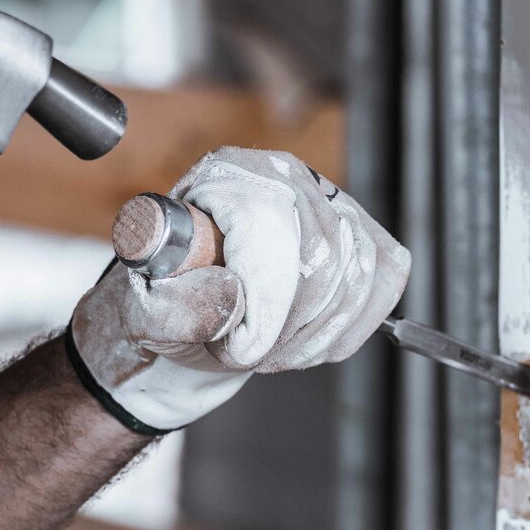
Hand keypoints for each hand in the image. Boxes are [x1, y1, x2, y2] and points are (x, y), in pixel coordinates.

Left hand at [68, 147, 410, 430]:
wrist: (187, 328)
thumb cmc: (164, 310)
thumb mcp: (145, 314)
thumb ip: (177, 305)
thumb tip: (230, 293)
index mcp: (226, 177)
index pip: (270, 225)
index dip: (265, 300)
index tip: (239, 350)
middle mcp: (284, 176)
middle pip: (321, 253)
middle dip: (287, 327)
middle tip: (246, 353)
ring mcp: (330, 203)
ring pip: (358, 273)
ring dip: (314, 335)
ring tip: (270, 349)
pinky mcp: (363, 236)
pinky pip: (384, 278)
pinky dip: (350, 327)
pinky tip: (306, 340)